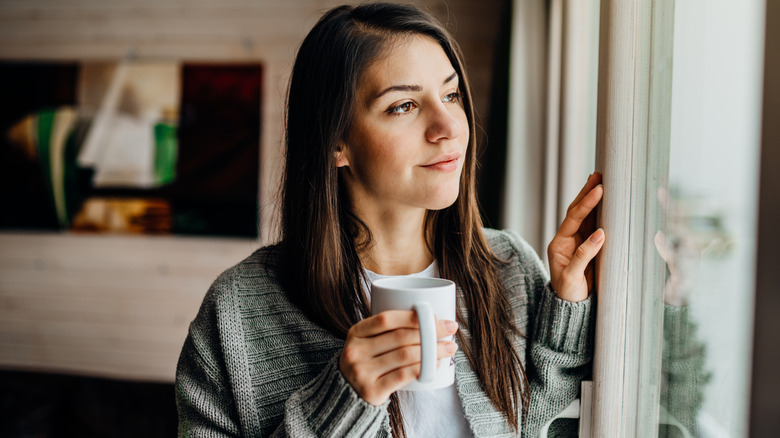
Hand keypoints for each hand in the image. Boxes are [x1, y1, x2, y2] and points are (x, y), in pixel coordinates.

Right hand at [339, 310, 457, 405]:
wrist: (347, 394)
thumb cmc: (367, 362)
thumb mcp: (367, 342)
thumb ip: (387, 330)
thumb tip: (430, 318)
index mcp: (356, 333)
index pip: (386, 319)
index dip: (413, 316)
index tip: (435, 316)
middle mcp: (355, 351)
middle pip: (400, 337)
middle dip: (430, 332)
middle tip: (450, 330)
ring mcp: (362, 372)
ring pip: (405, 356)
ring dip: (432, 351)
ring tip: (449, 348)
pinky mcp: (371, 390)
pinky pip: (403, 375)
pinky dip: (423, 368)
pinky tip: (436, 364)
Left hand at [548, 172, 604, 301]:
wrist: (571, 307)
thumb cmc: (569, 294)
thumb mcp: (573, 277)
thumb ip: (584, 256)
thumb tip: (600, 234)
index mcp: (559, 245)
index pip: (573, 219)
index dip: (586, 204)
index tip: (599, 191)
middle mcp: (566, 240)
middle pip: (576, 211)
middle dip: (586, 193)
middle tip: (598, 175)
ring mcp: (576, 242)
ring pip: (585, 216)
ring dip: (592, 199)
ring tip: (600, 180)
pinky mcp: (587, 247)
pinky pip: (592, 225)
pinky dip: (599, 212)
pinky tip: (605, 201)